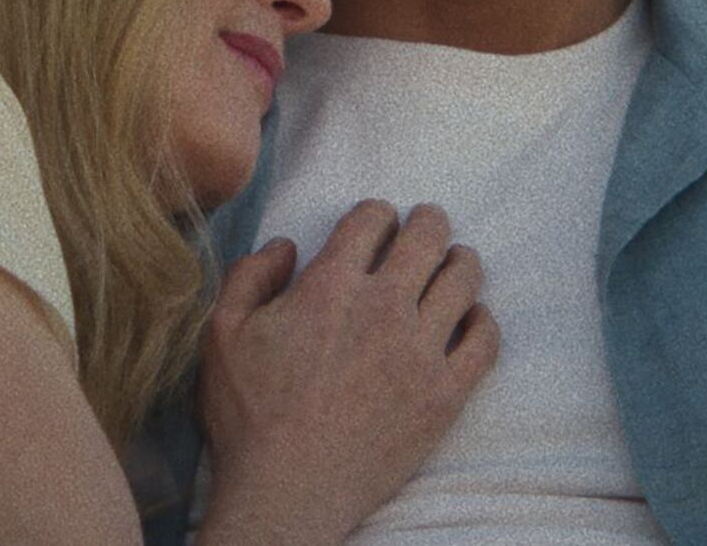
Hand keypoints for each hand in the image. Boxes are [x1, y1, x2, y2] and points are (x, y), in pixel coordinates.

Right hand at [194, 200, 498, 545]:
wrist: (286, 493)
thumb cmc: (249, 417)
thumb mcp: (221, 334)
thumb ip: (249, 276)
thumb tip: (285, 246)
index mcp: (330, 286)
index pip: (373, 219)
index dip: (378, 214)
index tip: (379, 224)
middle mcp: (383, 308)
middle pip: (428, 236)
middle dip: (429, 221)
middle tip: (428, 224)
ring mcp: (420, 351)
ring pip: (464, 280)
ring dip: (461, 262)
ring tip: (455, 263)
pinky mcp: (444, 394)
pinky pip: (485, 342)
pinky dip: (484, 321)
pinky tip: (472, 320)